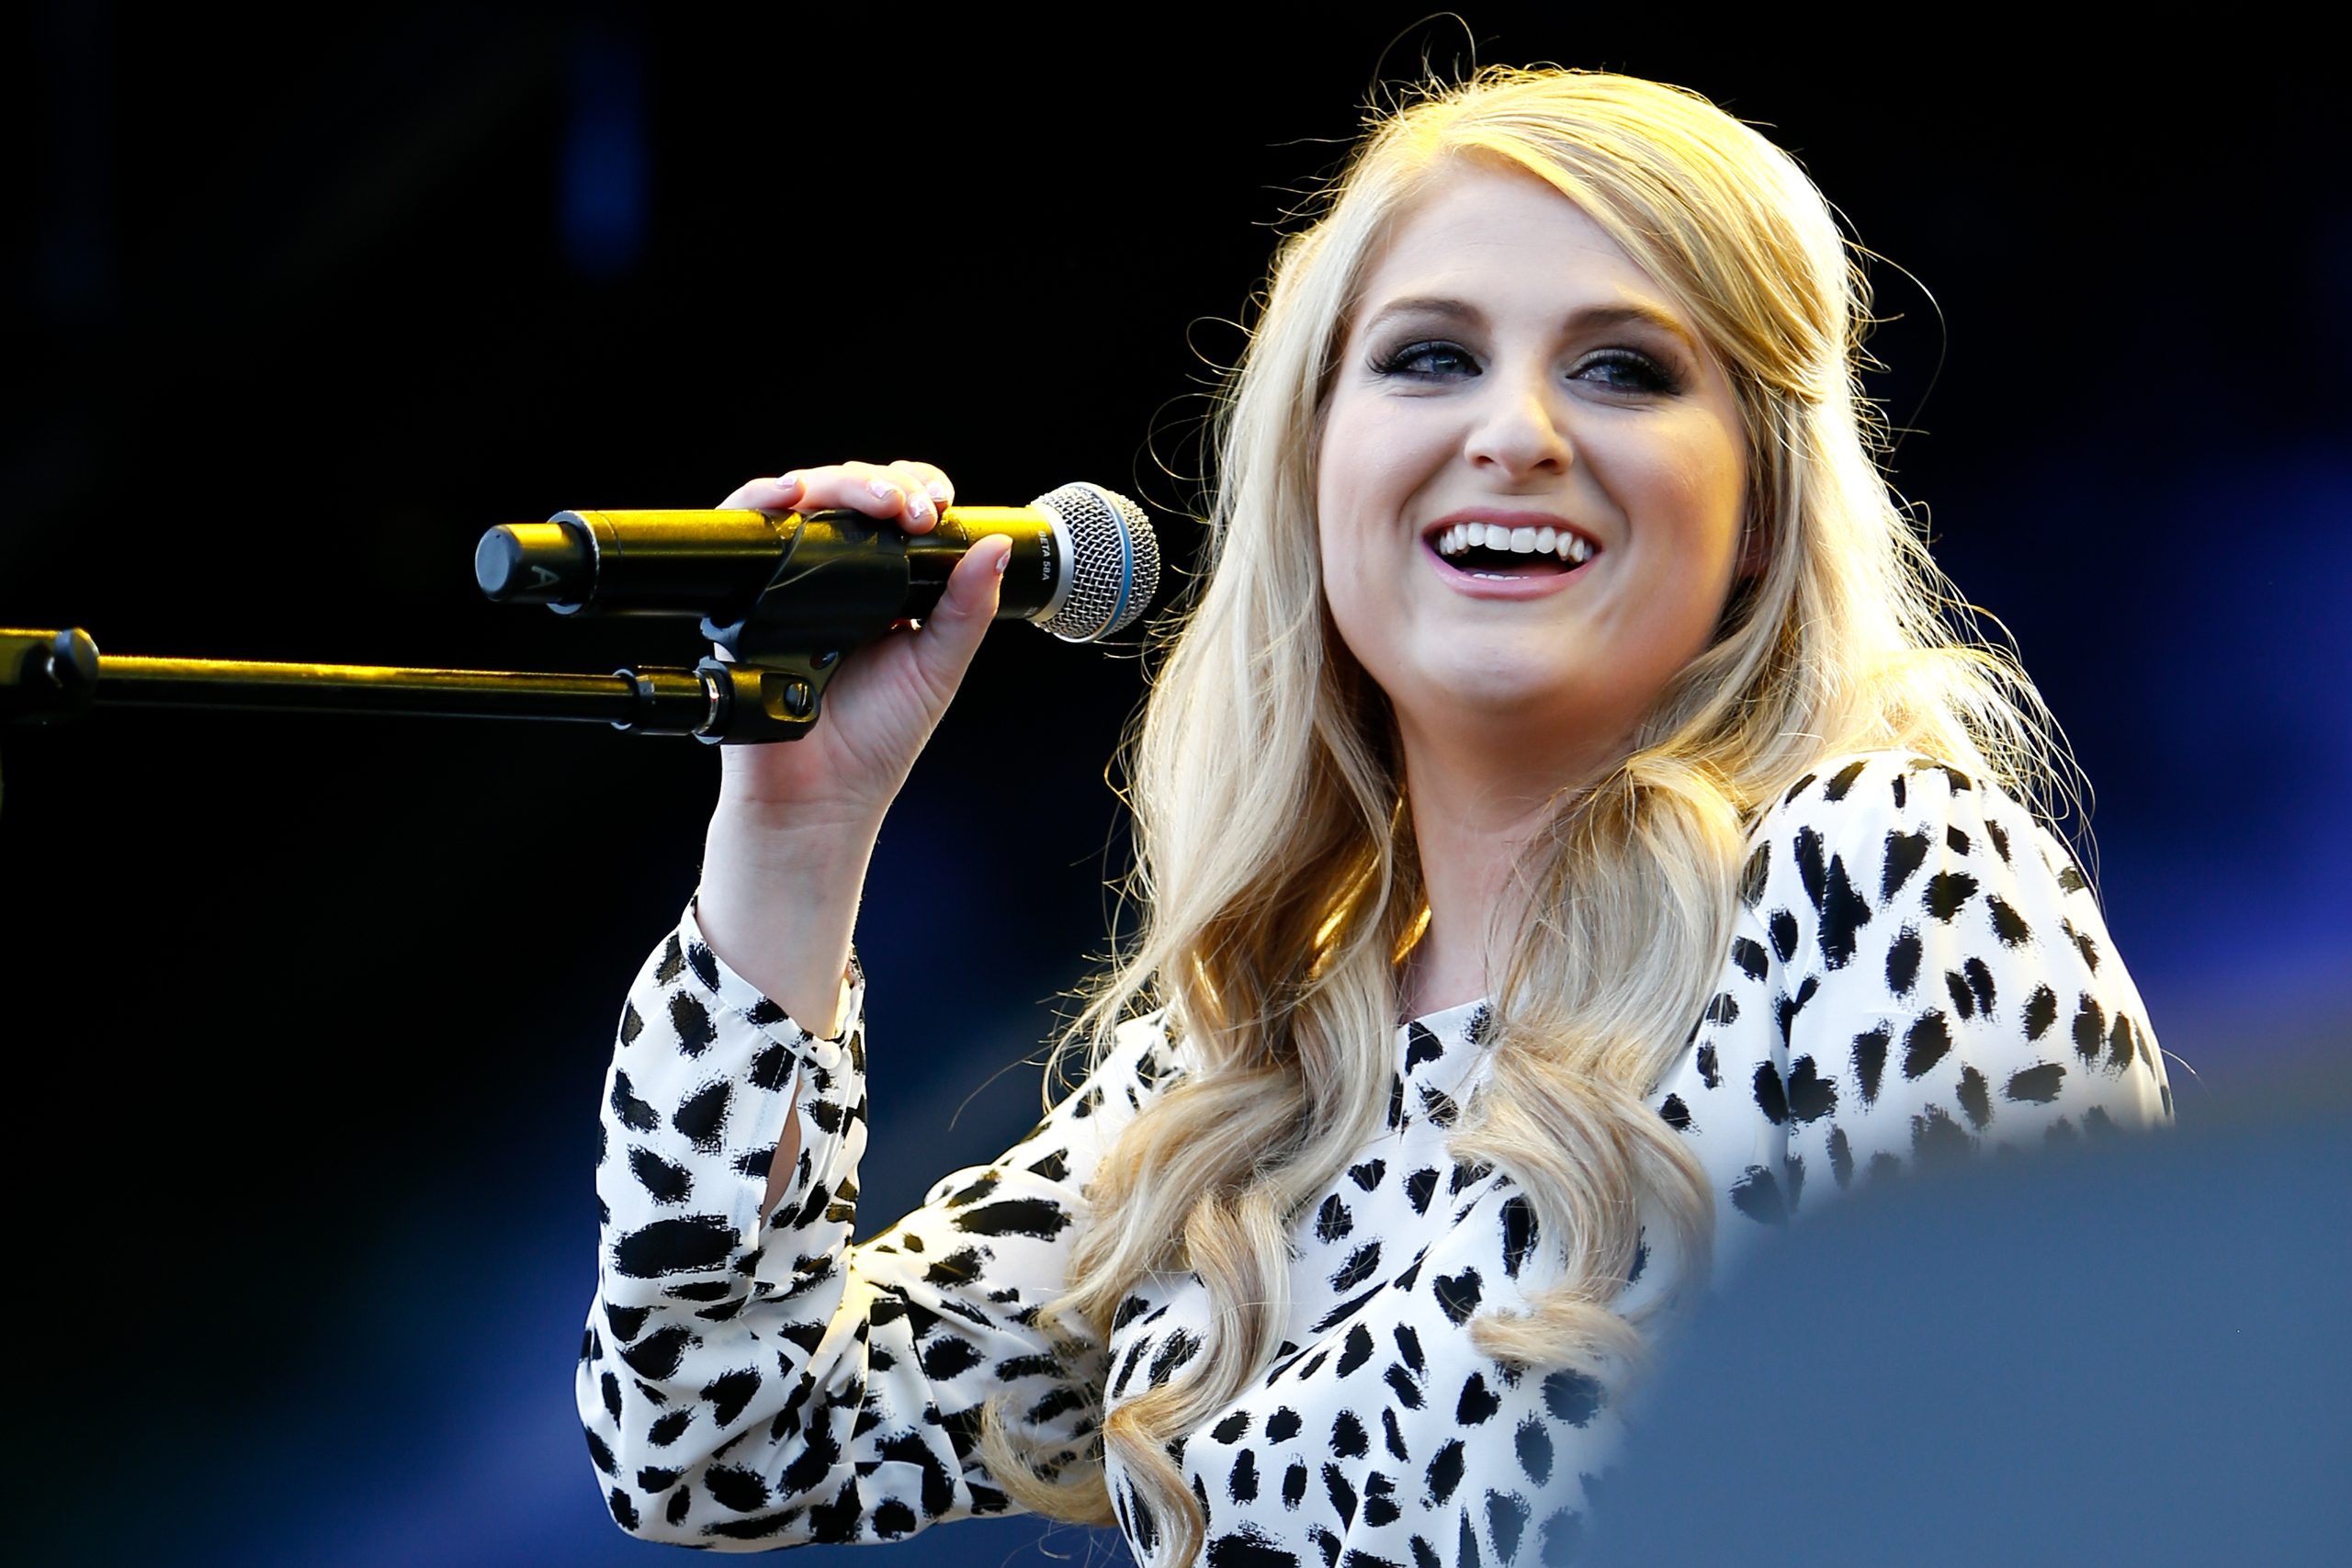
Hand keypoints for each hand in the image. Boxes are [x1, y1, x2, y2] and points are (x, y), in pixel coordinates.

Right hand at [694, 460, 1005, 1026]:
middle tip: (911, 510)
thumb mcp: (937, 668)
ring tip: (873, 502)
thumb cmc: (873, 745)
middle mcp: (829, 578)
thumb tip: (995, 546)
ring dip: (835, 484)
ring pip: (799, 502)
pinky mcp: (741, 597)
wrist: (815, 799)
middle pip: (846, 495)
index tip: (937, 509)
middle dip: (881, 484)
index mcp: (880, 588)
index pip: (893, 512)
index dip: (913, 492)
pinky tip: (791, 499)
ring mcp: (783, 583)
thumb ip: (966, 609)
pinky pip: (742, 532)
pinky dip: (760, 501)